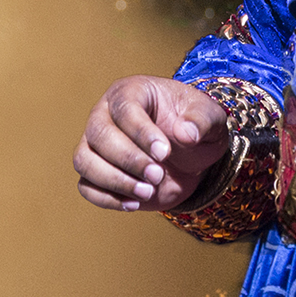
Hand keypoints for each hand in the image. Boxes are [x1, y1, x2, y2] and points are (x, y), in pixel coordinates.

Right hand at [76, 76, 231, 213]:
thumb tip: (186, 134)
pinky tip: (135, 203)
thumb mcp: (210, 118)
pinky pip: (86, 187)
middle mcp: (104, 115)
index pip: (124, 108)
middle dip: (129, 159)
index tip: (165, 153)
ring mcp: (94, 145)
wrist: (188, 155)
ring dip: (114, 180)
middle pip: (99, 134)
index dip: (141, 132)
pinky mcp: (95, 173)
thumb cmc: (194, 127)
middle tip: (158, 175)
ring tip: (147, 192)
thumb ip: (202, 120)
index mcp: (131, 92)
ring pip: (85, 161)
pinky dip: (107, 199)